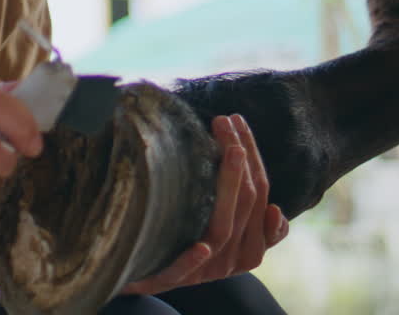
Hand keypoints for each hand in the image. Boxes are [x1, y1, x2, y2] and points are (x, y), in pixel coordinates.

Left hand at [121, 114, 287, 294]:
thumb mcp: (213, 218)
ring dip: (229, 186)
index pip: (259, 194)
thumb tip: (244, 154)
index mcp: (246, 243)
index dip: (253, 158)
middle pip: (247, 204)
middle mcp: (232, 258)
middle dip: (242, 159)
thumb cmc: (180, 240)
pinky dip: (194, 258)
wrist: (138, 273)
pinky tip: (201, 247)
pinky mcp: (172, 279)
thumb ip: (233, 198)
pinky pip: (186, 270)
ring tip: (230, 151)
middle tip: (226, 120)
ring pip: (224, 231)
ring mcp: (205, 271)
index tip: (238, 122)